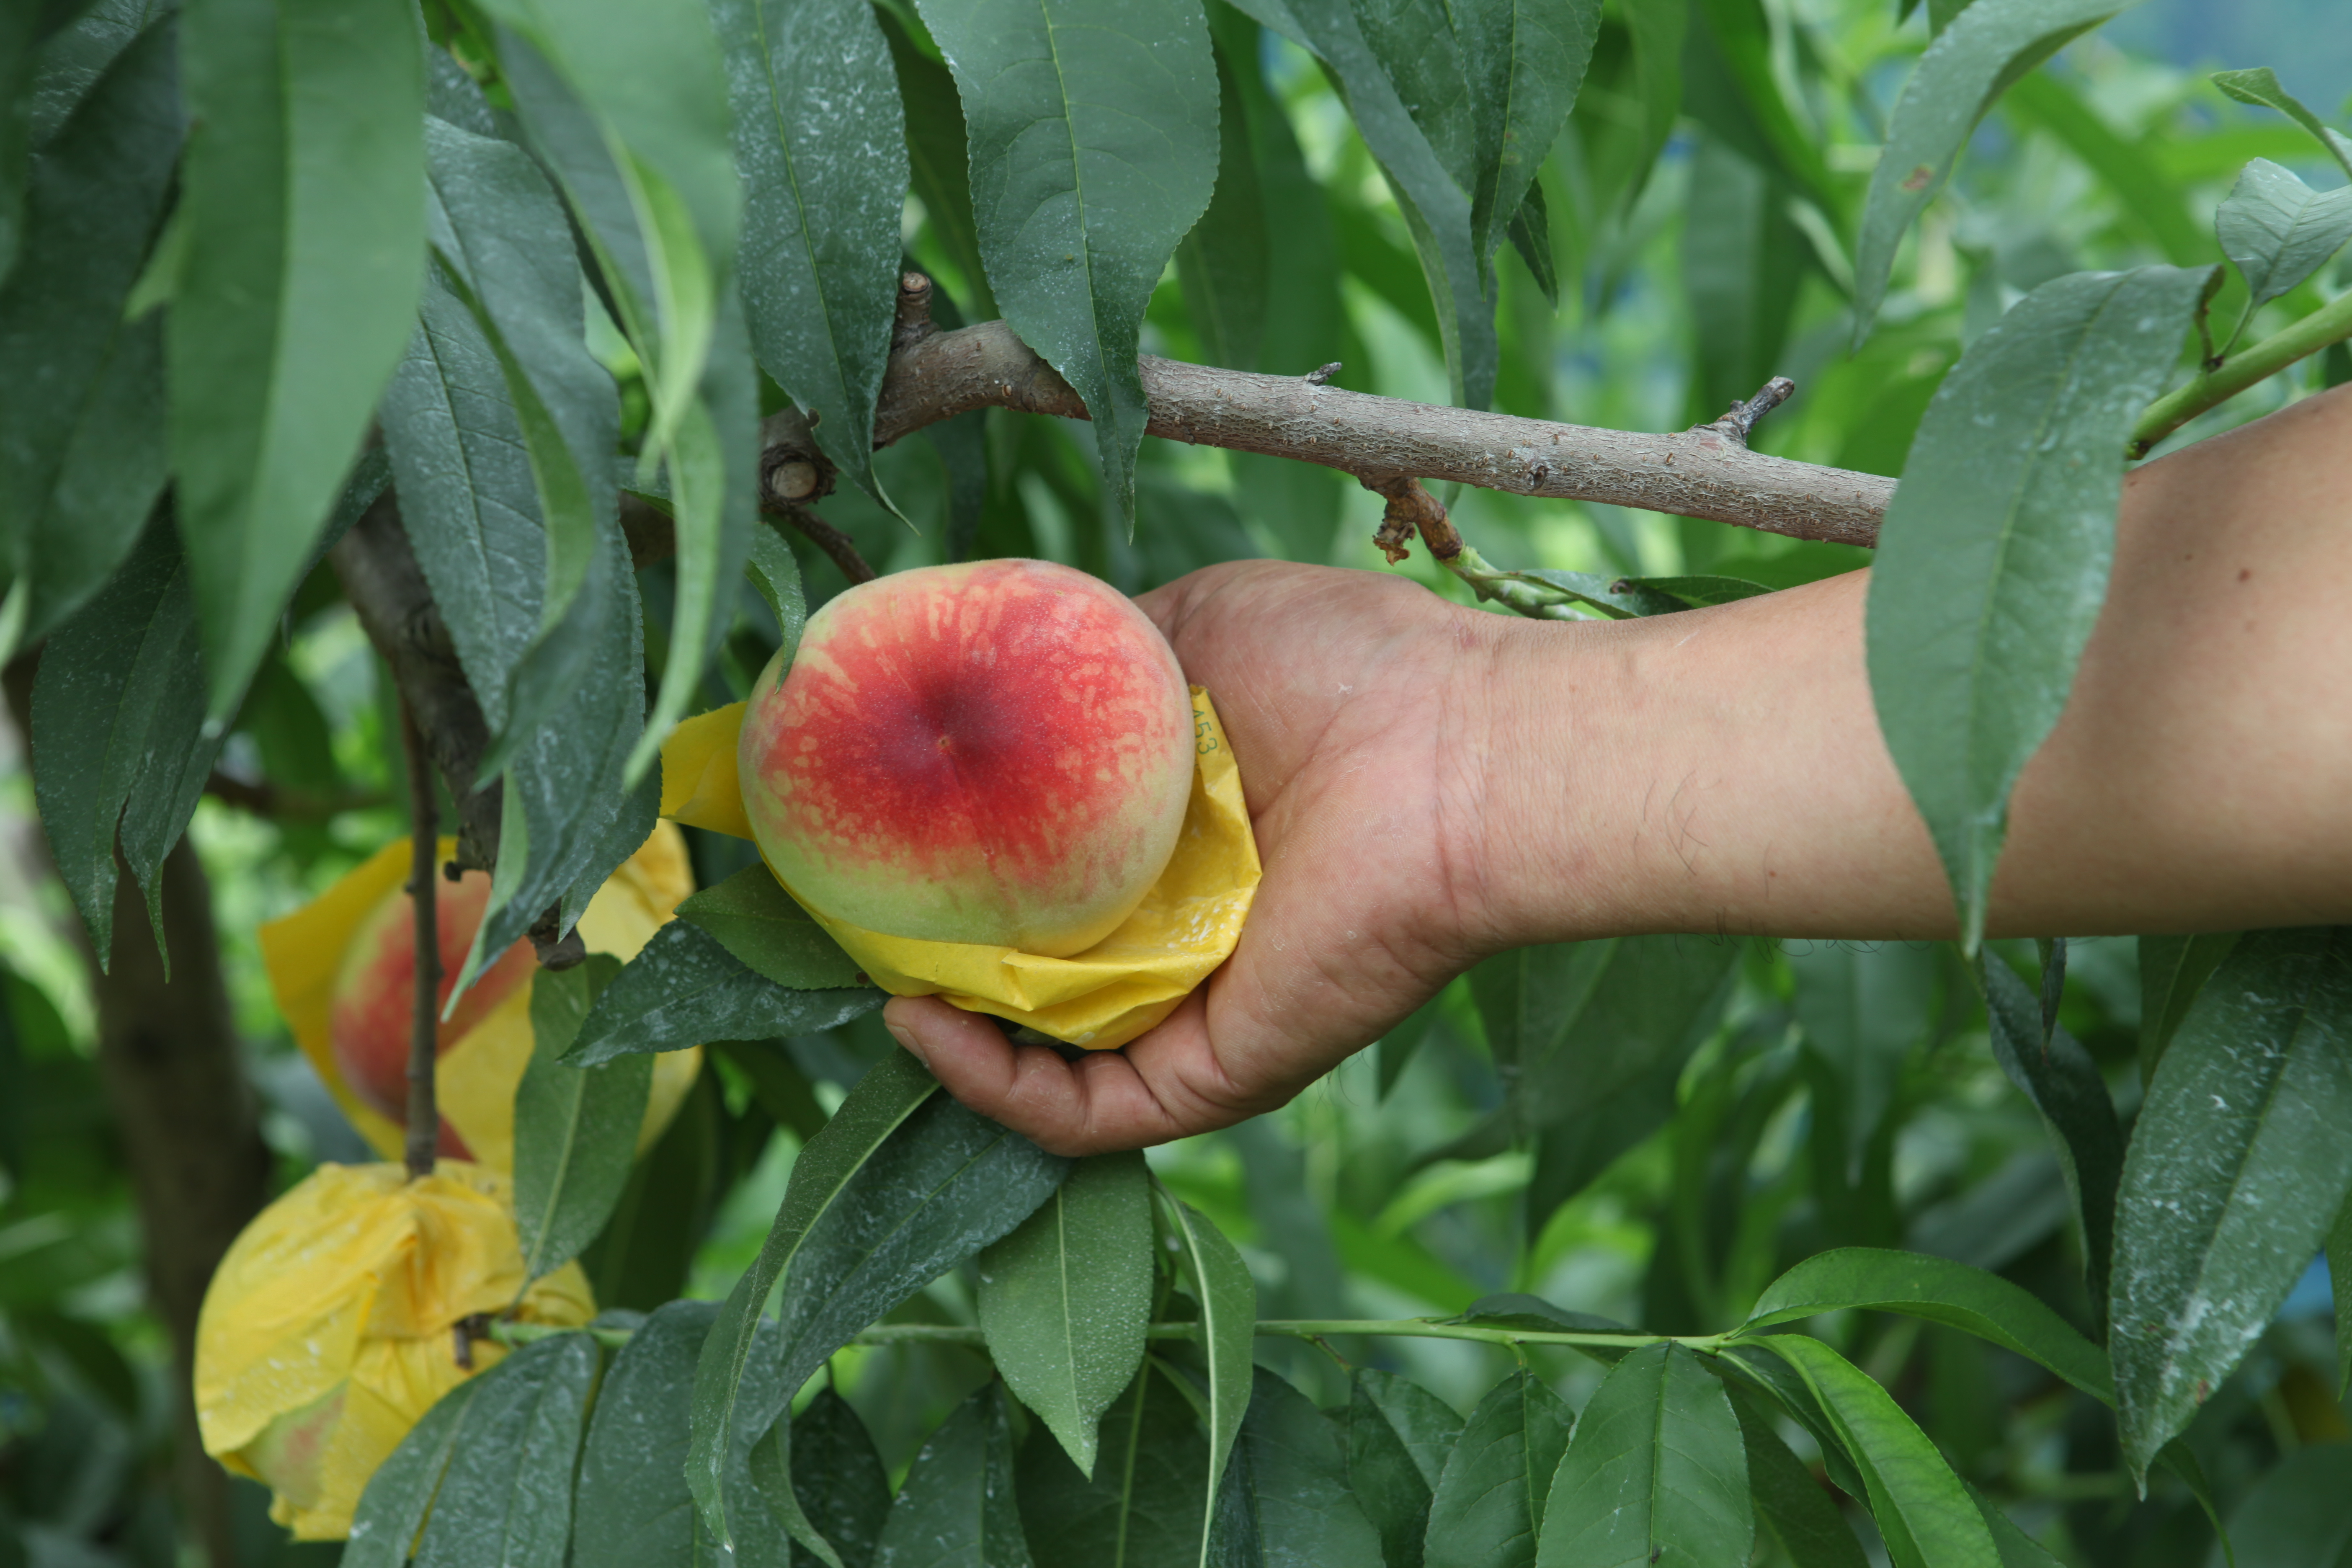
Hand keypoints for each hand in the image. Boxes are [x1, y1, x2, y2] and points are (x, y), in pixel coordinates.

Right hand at [882, 560, 1523, 1154]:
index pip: (1047, 881)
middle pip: (1031, 979)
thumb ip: (1100, 652)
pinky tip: (922, 1026)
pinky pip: (1082, 1112)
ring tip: (866, 977)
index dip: (957, 870)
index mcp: (1177, 843)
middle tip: (846, 918)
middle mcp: (1182, 937)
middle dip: (934, 961)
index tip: (874, 837)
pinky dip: (991, 1084)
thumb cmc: (1355, 669)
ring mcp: (1196, 1014)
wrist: (1464, 749)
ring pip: (1041, 1063)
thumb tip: (1005, 657)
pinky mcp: (1217, 1071)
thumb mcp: (1195, 629)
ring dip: (944, 1035)